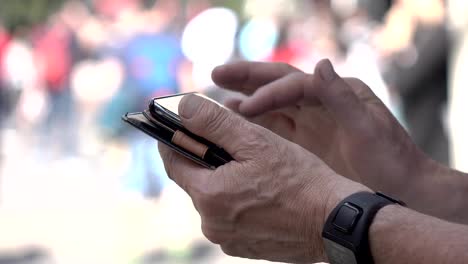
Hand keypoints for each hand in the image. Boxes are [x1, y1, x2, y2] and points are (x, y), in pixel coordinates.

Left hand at [158, 94, 367, 262]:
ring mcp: (227, 239)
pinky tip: (262, 190)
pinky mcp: (244, 247)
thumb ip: (214, 122)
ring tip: (253, 167)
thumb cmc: (300, 179)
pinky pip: (230, 216)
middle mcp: (211, 223)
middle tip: (230, 141)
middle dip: (206, 157)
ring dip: (224, 179)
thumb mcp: (256, 141)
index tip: (179, 123)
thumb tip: (183, 106)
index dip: (174, 138)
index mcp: (208, 196)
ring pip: (214, 197)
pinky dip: (238, 199)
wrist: (335, 222)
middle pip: (195, 179)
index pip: (173, 160)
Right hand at [212, 59, 431, 205]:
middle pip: (278, 83)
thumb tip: (321, 64)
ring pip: (272, 105)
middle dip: (247, 77)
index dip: (268, 92)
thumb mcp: (369, 130)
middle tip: (218, 72)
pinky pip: (274, 129)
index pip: (295, 84)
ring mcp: (312, 123)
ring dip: (245, 99)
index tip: (243, 107)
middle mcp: (321, 103)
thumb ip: (343, 98)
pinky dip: (254, 124)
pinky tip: (236, 123)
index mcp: (338, 93)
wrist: (404, 191)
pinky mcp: (305, 143)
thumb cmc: (392, 161)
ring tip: (219, 96)